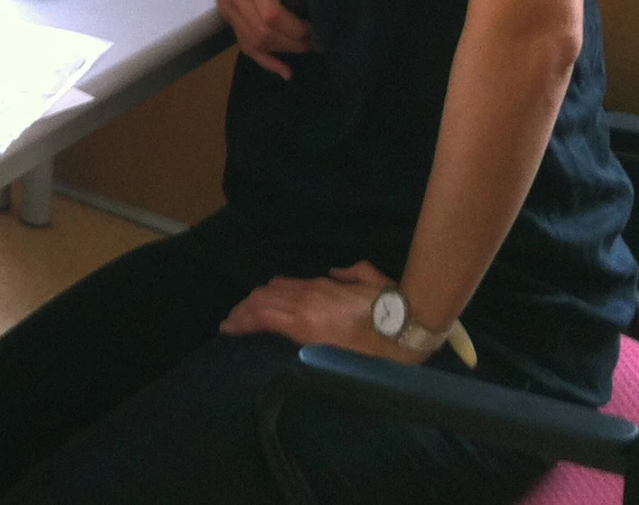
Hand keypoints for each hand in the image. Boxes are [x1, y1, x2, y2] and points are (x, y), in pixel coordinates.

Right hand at [206, 0, 316, 78]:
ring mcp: (225, 6)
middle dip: (296, 42)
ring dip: (284, 50)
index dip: (298, 28)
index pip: (272, 15)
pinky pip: (243, 43)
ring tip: (309, 48)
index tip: (319, 28)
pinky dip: (265, 60)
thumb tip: (314, 0)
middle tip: (322, 40)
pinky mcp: (226, 14)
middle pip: (264, 33)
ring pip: (254, 42)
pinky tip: (285, 71)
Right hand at [221, 261, 422, 361]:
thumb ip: (318, 344)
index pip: (260, 313)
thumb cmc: (381, 351)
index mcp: (304, 319)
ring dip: (261, 296)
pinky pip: (301, 280)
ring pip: (281, 285)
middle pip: (264, 295)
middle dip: (244, 307)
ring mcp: (322, 286)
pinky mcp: (339, 281)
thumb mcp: (345, 359)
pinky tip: (286, 295)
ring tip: (252, 307)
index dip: (239, 320)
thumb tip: (299, 338)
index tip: (226, 330)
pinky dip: (283, 289)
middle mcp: (308, 298)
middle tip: (233, 320)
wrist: (412, 322)